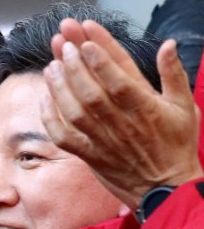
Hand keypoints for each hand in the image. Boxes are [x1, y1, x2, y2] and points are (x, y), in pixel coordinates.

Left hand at [43, 19, 202, 209]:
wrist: (166, 189)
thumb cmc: (177, 144)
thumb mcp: (185, 106)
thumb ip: (174, 74)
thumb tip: (168, 44)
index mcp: (146, 108)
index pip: (121, 78)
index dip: (102, 58)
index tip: (86, 39)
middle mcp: (122, 123)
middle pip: (92, 91)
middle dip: (75, 66)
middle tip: (63, 43)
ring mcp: (103, 140)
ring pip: (75, 112)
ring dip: (60, 87)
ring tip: (50, 64)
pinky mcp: (89, 155)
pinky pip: (64, 137)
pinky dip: (50, 118)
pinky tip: (44, 97)